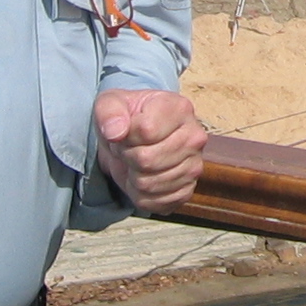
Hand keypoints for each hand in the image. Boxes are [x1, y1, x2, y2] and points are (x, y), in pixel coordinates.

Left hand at [95, 88, 207, 212]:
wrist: (137, 137)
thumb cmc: (127, 117)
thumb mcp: (111, 103)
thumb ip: (110, 111)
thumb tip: (115, 132)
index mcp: (180, 109)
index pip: (146, 131)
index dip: (126, 135)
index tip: (126, 131)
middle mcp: (195, 137)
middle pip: (146, 160)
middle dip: (127, 156)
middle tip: (128, 148)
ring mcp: (194, 166)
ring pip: (148, 184)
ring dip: (132, 175)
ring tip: (137, 160)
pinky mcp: (188, 190)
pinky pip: (156, 202)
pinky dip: (141, 195)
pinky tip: (144, 177)